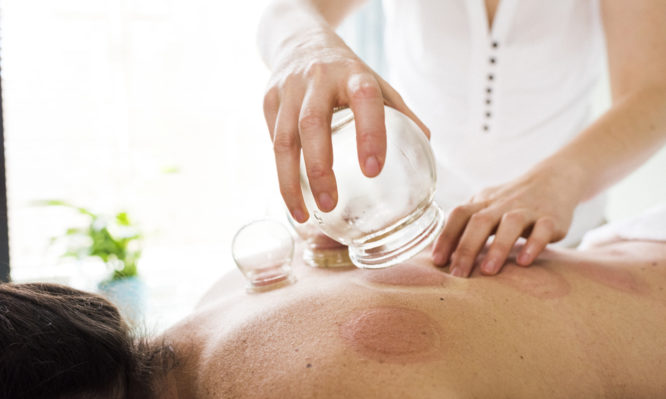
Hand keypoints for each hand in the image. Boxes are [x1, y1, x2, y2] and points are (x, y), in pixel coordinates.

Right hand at [263, 30, 428, 222]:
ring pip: (282, 140)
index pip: (364, 99)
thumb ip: (398, 111)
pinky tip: (293, 199)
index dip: (369, 133)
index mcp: (352, 73)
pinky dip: (281, 175)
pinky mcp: (268, 101)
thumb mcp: (375, 81)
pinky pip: (272, 143)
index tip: (373, 170)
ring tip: (302, 215)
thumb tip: (425, 144)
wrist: (299, 40)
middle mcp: (317, 79)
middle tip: (330, 205)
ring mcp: (288, 89)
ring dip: (291, 182)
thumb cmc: (345, 72)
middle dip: (319, 169)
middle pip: (312, 125)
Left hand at [431, 166, 583, 276]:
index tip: (437, 261)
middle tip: (458, 274)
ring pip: (510, 223)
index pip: (458, 215)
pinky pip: (543, 229)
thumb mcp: (487, 207)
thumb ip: (467, 226)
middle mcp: (502, 204)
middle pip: (480, 221)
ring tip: (487, 271)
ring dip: (497, 247)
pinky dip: (533, 244)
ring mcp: (527, 209)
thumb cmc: (511, 203)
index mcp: (483, 202)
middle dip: (466, 248)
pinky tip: (524, 262)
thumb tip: (441, 255)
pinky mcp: (552, 218)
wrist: (555, 180)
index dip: (446, 236)